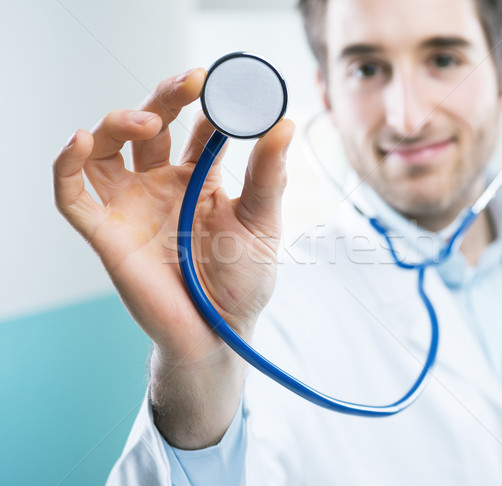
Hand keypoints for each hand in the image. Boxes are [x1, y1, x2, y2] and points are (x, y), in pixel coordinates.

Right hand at [53, 68, 294, 364]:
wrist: (220, 333)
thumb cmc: (243, 280)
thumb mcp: (262, 224)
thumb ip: (268, 177)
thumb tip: (283, 124)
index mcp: (201, 177)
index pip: (200, 126)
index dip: (212, 102)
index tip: (229, 84)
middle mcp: (162, 183)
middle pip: (151, 126)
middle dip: (166, 99)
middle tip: (191, 83)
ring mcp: (132, 206)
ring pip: (108, 148)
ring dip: (119, 123)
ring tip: (148, 121)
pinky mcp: (107, 234)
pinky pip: (74, 195)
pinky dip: (67, 166)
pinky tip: (80, 140)